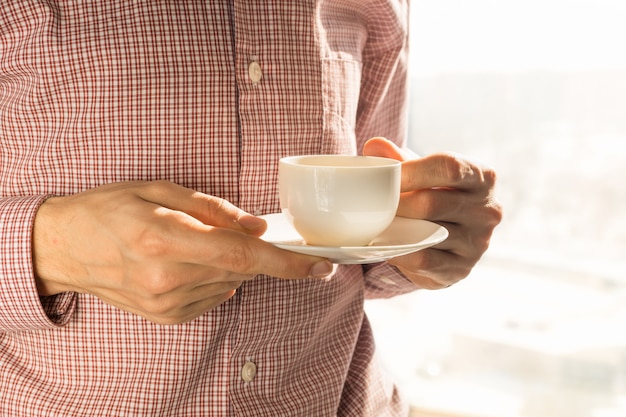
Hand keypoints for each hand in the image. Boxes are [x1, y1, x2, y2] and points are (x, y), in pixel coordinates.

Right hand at [33, 181, 332, 323]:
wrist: (65, 247)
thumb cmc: (110, 209)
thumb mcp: (160, 190)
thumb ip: (213, 209)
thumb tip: (256, 227)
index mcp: (165, 238)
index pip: (242, 255)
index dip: (288, 263)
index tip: (321, 267)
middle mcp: (167, 278)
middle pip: (240, 270)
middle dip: (255, 253)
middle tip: (241, 233)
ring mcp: (166, 303)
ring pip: (228, 282)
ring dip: (228, 263)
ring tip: (192, 242)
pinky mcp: (166, 317)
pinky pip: (212, 296)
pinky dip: (212, 277)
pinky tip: (184, 262)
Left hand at [363, 138, 502, 288]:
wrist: (451, 242)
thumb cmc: (435, 195)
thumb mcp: (422, 173)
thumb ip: (399, 158)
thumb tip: (374, 146)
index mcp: (483, 177)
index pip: (450, 167)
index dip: (413, 171)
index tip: (388, 174)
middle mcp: (488, 210)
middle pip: (432, 203)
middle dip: (397, 203)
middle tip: (373, 204)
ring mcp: (478, 243)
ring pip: (427, 233)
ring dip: (395, 229)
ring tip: (376, 224)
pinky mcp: (461, 268)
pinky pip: (424, 259)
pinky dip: (400, 252)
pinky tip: (386, 245)